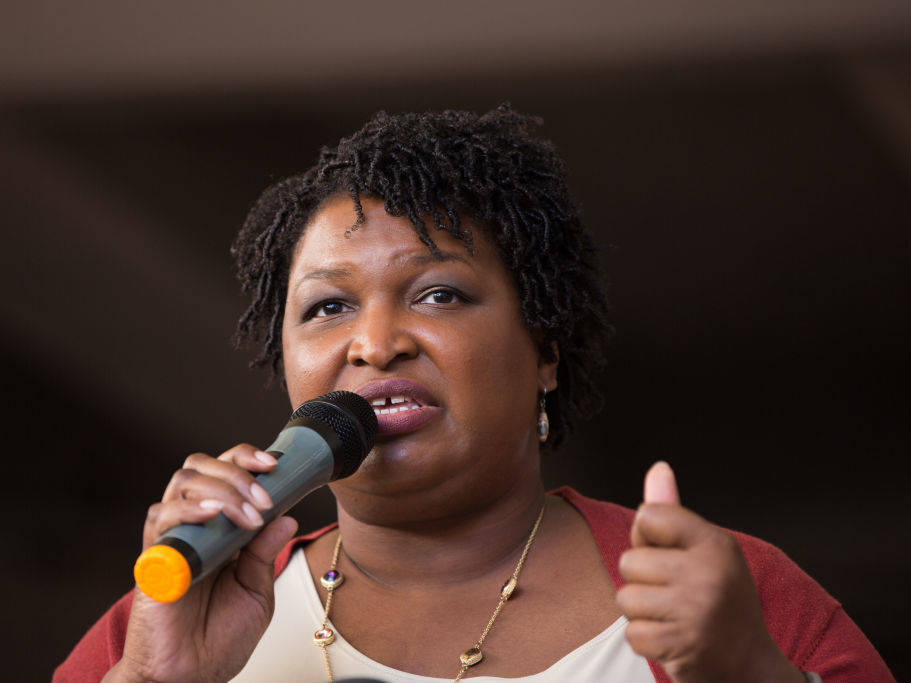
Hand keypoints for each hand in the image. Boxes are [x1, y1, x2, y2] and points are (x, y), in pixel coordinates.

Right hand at [106, 444, 298, 682]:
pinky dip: (190, 509)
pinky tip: (214, 515)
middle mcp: (194, 525)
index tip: (276, 465)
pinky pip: (161, 517)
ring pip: (183, 482)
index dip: (248, 459)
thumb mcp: (257, 592)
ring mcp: (172, 538)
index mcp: (220, 527)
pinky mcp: (153, 557)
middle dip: (238, 471)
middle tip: (264, 498)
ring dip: (223, 489)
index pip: (226, 472)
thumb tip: (287, 517)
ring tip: (248, 516)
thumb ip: (265, 554)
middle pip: (202, 466)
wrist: (190, 677)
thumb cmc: (220, 638)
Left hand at [616, 462, 803, 682]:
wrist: (750, 668)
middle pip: (629, 561)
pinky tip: (673, 640)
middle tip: (675, 596)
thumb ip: (673, 513)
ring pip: (626, 599)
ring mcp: (696, 609)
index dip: (647, 538)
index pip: (648, 516)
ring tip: (673, 618)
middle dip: (643, 582)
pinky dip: (647, 642)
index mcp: (715, 542)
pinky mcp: (683, 644)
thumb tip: (657, 468)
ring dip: (643, 614)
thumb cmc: (719, 601)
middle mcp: (709, 572)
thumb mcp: (706, 552)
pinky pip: (632, 633)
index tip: (671, 556)